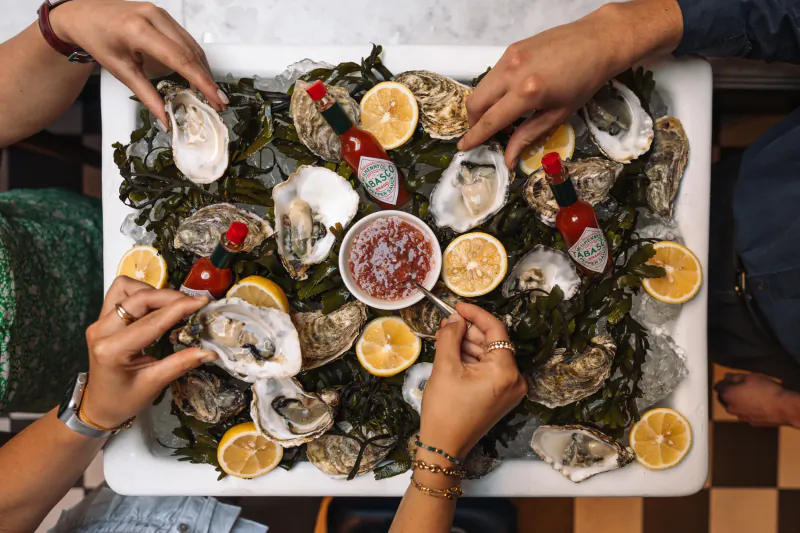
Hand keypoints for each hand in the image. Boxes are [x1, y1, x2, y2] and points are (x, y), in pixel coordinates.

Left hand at [49, 0, 226, 129]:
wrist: (84, 15)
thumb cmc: (98, 40)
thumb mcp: (121, 71)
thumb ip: (147, 95)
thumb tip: (166, 119)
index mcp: (139, 30)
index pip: (180, 59)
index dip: (201, 81)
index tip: (216, 98)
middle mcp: (153, 17)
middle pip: (191, 52)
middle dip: (207, 79)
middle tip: (218, 101)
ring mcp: (160, 13)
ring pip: (192, 45)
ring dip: (203, 70)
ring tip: (210, 92)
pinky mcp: (163, 15)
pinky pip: (186, 39)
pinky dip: (194, 59)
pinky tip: (197, 75)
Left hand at [81, 276, 216, 427]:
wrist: (100, 405)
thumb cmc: (124, 399)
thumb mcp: (154, 384)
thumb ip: (180, 363)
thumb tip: (209, 352)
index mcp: (112, 350)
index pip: (151, 321)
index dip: (179, 308)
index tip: (201, 301)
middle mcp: (101, 330)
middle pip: (138, 298)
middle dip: (169, 297)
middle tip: (192, 303)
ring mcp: (99, 322)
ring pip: (126, 289)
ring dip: (152, 292)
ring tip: (172, 304)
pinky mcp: (102, 319)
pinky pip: (121, 294)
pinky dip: (141, 293)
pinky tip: (155, 305)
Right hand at [419, 303, 526, 458]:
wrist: (444, 447)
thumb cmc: (445, 409)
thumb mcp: (445, 367)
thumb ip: (450, 337)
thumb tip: (455, 319)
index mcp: (506, 371)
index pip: (496, 330)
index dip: (476, 314)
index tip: (458, 306)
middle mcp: (515, 379)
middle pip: (493, 343)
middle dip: (469, 331)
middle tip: (447, 322)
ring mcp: (509, 389)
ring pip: (489, 355)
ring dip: (468, 344)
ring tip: (445, 336)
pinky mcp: (500, 396)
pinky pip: (488, 369)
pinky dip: (472, 359)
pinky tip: (453, 352)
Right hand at [458, 0, 682, 168]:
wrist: (597, 41)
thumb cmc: (585, 80)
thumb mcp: (558, 114)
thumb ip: (528, 136)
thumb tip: (509, 159)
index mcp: (527, 92)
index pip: (490, 120)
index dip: (475, 137)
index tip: (464, 147)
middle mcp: (513, 72)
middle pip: (475, 103)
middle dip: (474, 122)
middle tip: (487, 133)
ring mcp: (510, 57)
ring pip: (481, 88)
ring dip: (483, 106)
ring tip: (502, 116)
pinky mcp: (512, 48)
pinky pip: (492, 75)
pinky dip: (494, 90)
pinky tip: (511, 96)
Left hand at [714, 373, 797, 425]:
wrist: (783, 408)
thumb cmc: (767, 391)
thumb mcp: (749, 377)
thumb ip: (734, 377)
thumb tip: (726, 377)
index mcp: (728, 395)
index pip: (717, 386)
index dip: (723, 381)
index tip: (728, 379)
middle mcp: (731, 408)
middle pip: (723, 398)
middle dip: (727, 392)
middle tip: (738, 386)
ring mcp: (740, 416)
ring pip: (733, 407)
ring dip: (737, 401)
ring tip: (749, 395)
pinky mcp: (750, 422)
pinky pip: (744, 413)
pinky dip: (746, 408)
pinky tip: (756, 404)